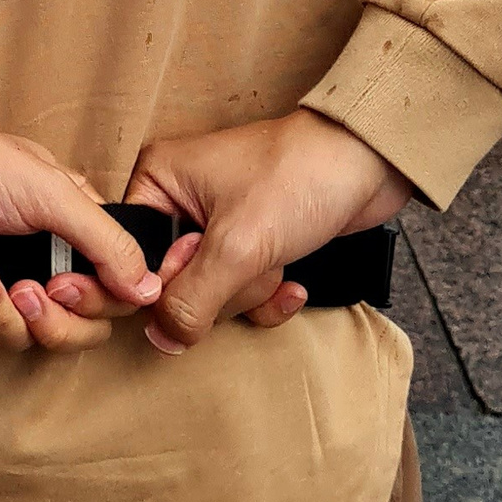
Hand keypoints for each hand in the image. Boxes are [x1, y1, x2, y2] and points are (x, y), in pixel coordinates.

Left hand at [0, 63, 160, 353]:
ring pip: (18, 333)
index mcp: (72, 223)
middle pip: (70, 325)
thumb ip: (105, 241)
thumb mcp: (47, 192)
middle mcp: (41, 252)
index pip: (110, 290)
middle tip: (24, 291)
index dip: (94, 303)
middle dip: (46, 320)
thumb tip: (151, 287)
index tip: (65, 286)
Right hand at [124, 110, 412, 356]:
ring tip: (276, 262)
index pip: (134, 256)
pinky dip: (269, 295)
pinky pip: (242, 292)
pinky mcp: (252, 242)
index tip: (206, 277)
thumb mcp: (238, 244)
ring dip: (251, 292)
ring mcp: (217, 223)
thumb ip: (192, 298)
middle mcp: (180, 200)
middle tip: (250, 261)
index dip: (167, 283)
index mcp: (158, 180)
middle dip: (223, 288)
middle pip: (175, 282)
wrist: (367, 163)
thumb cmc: (298, 177)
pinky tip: (293, 283)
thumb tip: (162, 338)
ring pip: (212, 293)